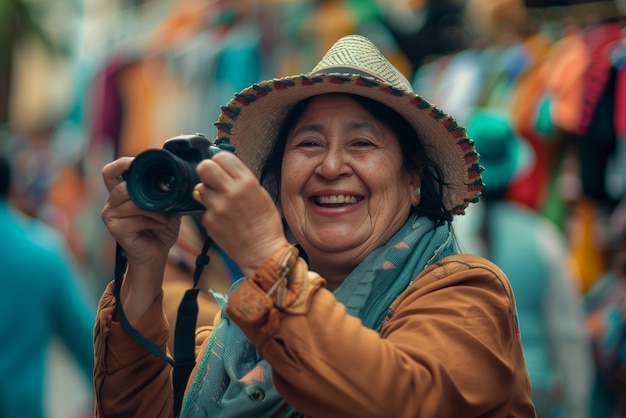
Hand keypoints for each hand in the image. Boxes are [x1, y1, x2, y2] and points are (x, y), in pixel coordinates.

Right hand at [102, 157, 180, 318]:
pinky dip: (153, 220)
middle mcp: (111, 204)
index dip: (122, 163)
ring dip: (154, 209)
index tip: (139, 163)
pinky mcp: (116, 229)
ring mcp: (110, 217)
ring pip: (132, 202)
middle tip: (163, 199)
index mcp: (120, 194)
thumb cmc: (160, 230)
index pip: (111, 172)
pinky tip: (160, 225)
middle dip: (147, 192)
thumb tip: (174, 176)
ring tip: (164, 217)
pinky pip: (136, 218)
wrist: (157, 255)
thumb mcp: (165, 205)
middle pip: (123, 186)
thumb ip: (163, 191)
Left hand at [194, 152, 287, 277]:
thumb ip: (242, 179)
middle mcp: (231, 192)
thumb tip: (224, 167)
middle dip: (207, 171)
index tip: (220, 167)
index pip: (222, 156)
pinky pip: (203, 209)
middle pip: (205, 167)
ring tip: (220, 203)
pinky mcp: (209, 221)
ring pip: (200, 188)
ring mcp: (218, 207)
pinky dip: (210, 212)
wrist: (262, 252)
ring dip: (207, 193)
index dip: (219, 161)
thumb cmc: (265, 225)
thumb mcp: (260, 194)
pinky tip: (223, 219)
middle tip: (212, 180)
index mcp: (247, 182)